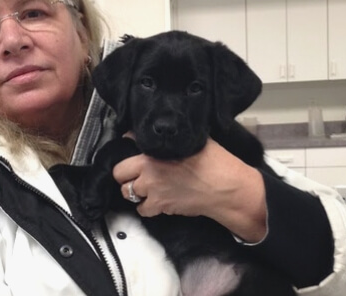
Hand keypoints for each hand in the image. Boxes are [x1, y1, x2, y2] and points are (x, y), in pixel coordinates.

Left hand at [113, 137, 266, 242]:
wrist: (226, 187)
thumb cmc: (214, 161)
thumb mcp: (190, 140)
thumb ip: (168, 138)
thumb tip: (153, 134)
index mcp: (152, 152)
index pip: (124, 151)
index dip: (126, 154)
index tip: (131, 156)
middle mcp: (147, 171)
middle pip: (119, 174)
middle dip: (125, 174)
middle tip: (135, 173)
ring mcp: (152, 191)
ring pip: (127, 193)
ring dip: (134, 190)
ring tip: (146, 188)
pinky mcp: (161, 207)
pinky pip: (142, 210)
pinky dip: (146, 207)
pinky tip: (156, 201)